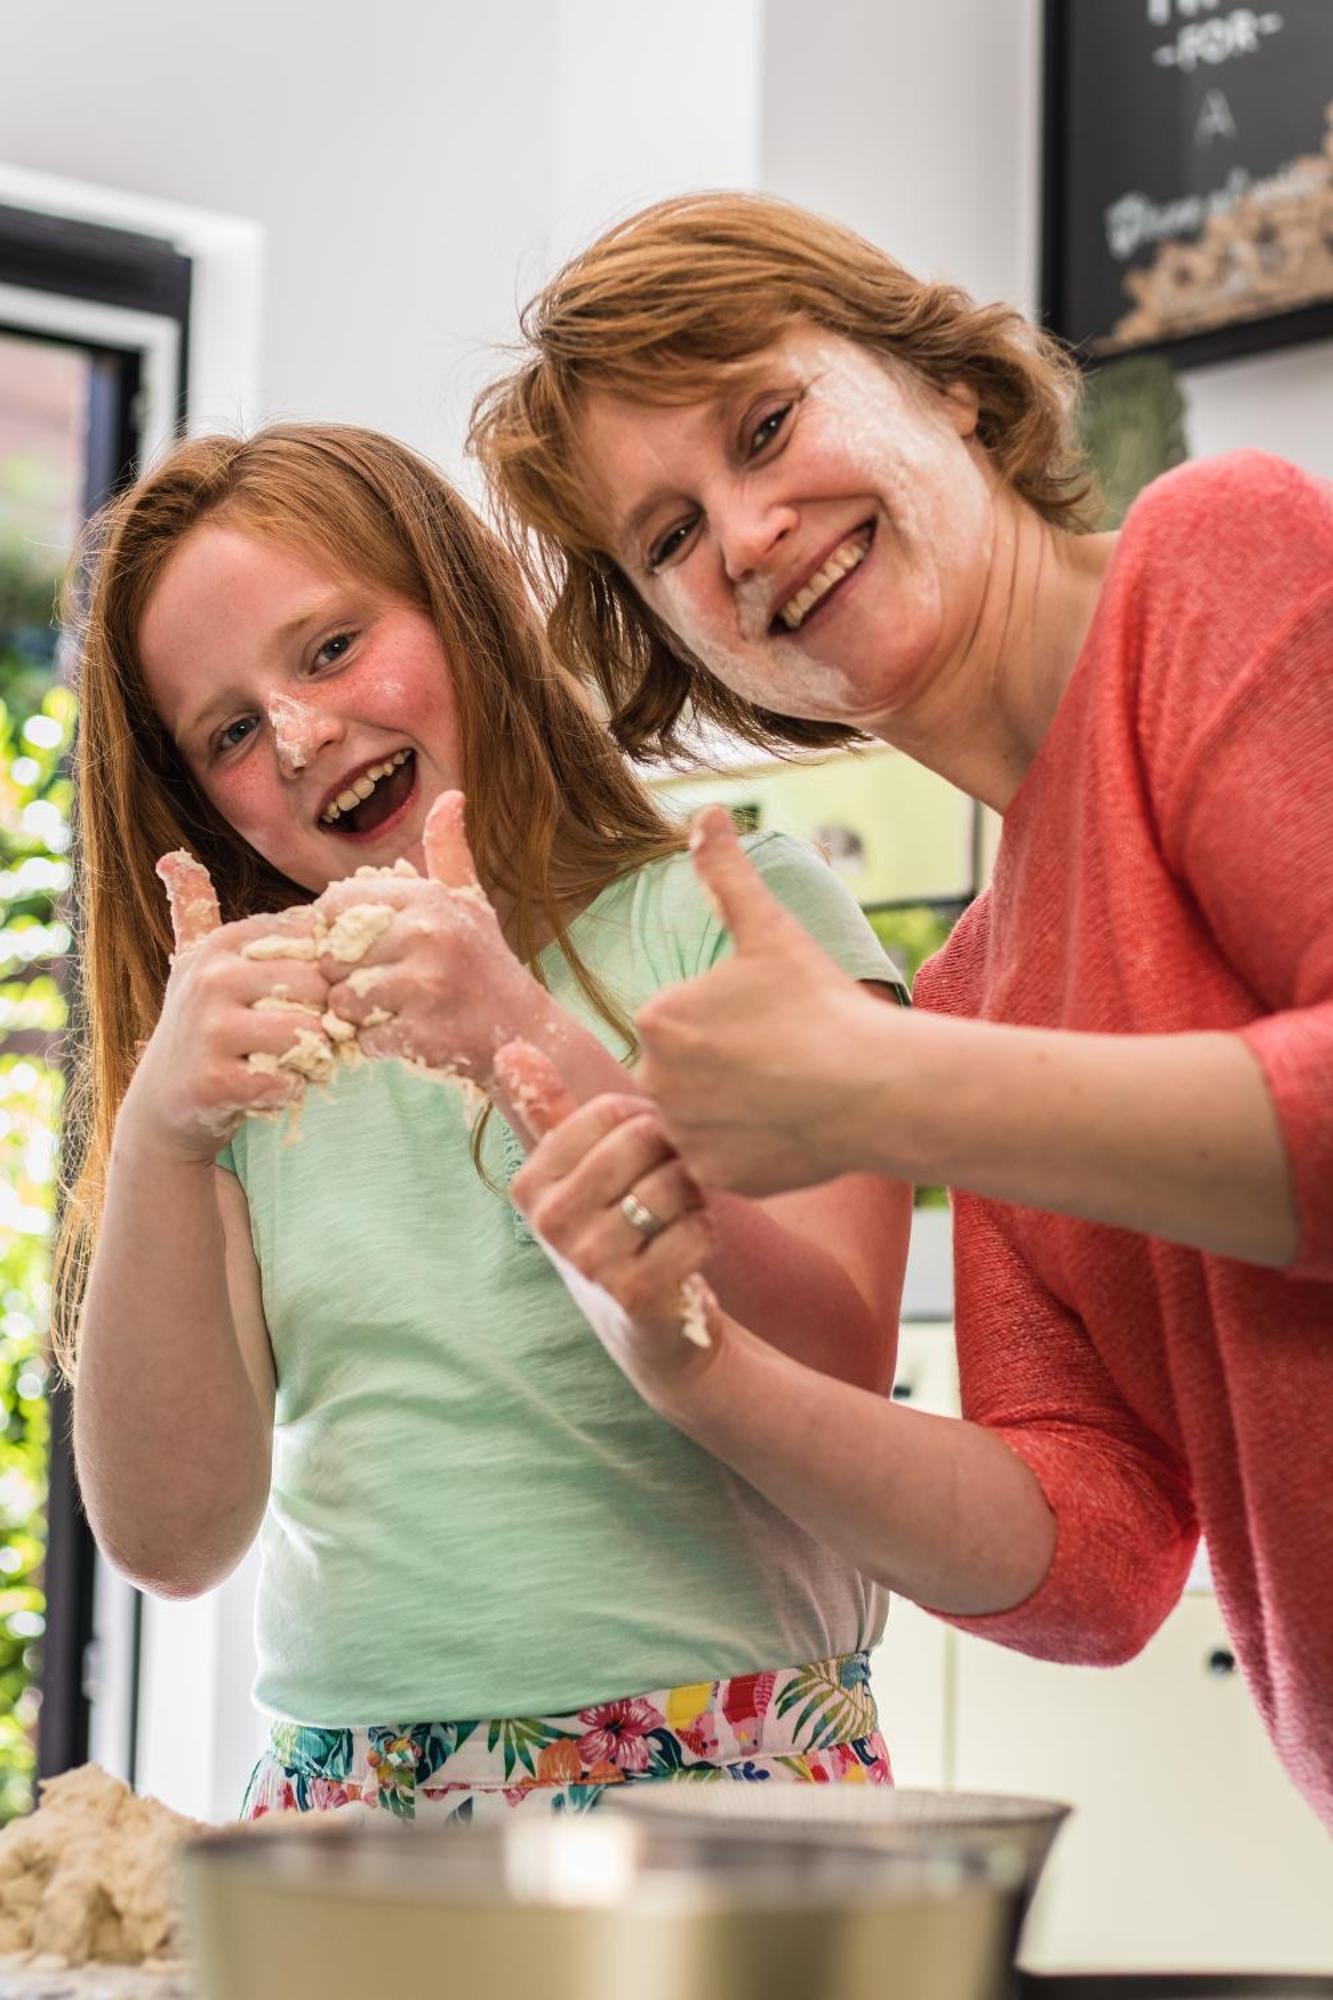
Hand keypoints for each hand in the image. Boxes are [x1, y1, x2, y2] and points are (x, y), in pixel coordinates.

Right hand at [121, 853, 332, 1162]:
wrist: (164, 1102)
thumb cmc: (202, 1023)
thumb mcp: (197, 961)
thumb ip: (197, 907)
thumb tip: (171, 856)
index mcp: (224, 942)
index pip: (313, 939)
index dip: (328, 973)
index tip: (309, 997)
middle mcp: (213, 977)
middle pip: (318, 986)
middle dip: (326, 1017)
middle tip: (307, 1037)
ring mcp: (210, 1029)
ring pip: (307, 1034)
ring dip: (313, 1057)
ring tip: (291, 1061)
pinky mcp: (213, 1081)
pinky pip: (289, 1081)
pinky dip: (292, 1090)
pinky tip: (270, 1089)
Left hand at [317, 792, 545, 1083]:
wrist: (525, 1031)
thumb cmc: (486, 966)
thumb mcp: (469, 902)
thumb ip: (448, 851)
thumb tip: (452, 795)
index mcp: (428, 898)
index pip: (335, 904)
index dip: (335, 931)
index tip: (361, 948)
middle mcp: (428, 933)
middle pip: (333, 957)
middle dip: (346, 979)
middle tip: (382, 987)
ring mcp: (426, 985)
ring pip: (343, 1000)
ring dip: (359, 1015)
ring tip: (392, 1011)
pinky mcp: (424, 1033)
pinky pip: (365, 1039)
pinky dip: (378, 1045)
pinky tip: (407, 1036)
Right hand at [499, 1042, 718, 1395]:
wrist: (649, 1326)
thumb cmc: (617, 1232)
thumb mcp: (577, 1173)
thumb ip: (551, 1111)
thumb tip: (512, 1047)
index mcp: (530, 1183)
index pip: (610, 1111)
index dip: (649, 1122)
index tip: (649, 1151)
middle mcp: (550, 1222)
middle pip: (644, 1141)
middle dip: (677, 1154)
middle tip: (677, 1181)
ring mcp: (588, 1261)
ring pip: (674, 1184)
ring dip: (696, 1195)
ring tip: (683, 1211)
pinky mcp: (634, 1294)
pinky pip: (696, 1230)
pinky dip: (707, 1233)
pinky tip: (692, 1247)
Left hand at [636, 808, 891, 1195]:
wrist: (872, 1087)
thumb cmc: (820, 1003)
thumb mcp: (769, 928)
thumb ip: (727, 872)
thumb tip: (706, 813)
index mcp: (658, 1018)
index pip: (682, 1020)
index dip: (730, 1020)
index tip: (770, 1021)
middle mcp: (654, 1081)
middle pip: (686, 1071)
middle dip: (726, 1067)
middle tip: (783, 1058)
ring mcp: (683, 1136)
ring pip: (703, 1117)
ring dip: (735, 1108)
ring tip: (788, 1093)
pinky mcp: (713, 1177)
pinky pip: (722, 1161)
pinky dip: (750, 1149)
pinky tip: (788, 1128)